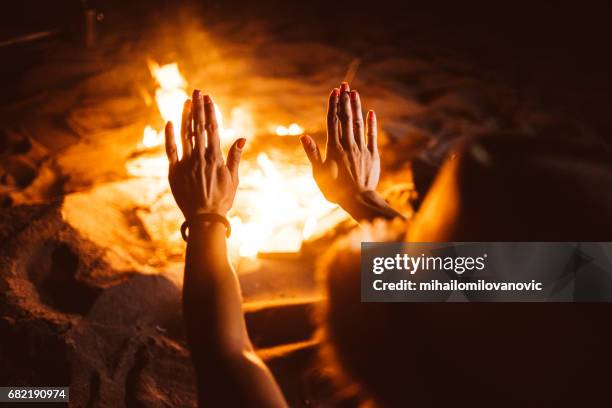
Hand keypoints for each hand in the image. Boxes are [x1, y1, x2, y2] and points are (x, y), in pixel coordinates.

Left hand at [165, 89, 244, 218]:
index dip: (210, 112)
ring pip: (184, 134)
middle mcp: (200, 157)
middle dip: (198, 108)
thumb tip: (241, 138)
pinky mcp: (174, 171)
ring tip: (186, 101)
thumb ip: (235, 157)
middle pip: (198, 127)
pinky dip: (169, 136)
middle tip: (197, 92)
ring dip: (185, 116)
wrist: (204, 218)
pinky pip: (170, 150)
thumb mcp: (233, 178)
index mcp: (215, 158)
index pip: (212, 129)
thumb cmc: (222, 199)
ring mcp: (186, 163)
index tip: (209, 98)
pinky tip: (170, 122)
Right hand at [301, 82, 401, 220]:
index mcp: (334, 148)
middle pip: (346, 118)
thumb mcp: (319, 173)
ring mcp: (361, 149)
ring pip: (358, 123)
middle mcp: (348, 145)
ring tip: (355, 93)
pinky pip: (372, 136)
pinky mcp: (372, 155)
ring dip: (356, 107)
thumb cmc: (335, 190)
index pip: (333, 121)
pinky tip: (371, 112)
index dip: (333, 105)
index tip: (334, 92)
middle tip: (345, 85)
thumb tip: (303, 136)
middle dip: (345, 100)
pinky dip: (371, 123)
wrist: (358, 200)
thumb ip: (312, 153)